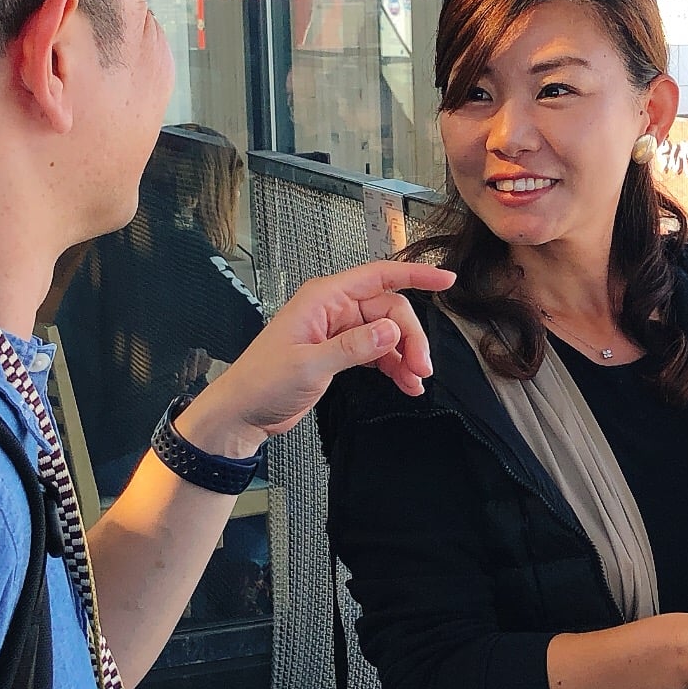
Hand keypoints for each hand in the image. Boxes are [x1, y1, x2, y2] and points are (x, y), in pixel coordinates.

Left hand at [178, 261, 454, 456]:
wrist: (242, 412)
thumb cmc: (262, 383)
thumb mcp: (309, 365)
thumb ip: (353, 347)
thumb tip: (391, 330)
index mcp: (323, 298)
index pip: (378, 276)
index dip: (415, 275)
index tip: (446, 280)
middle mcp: (333, 309)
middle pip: (389, 310)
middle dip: (410, 337)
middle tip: (422, 368)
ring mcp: (337, 330)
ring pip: (386, 333)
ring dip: (405, 355)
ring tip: (415, 381)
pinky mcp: (339, 352)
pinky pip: (376, 351)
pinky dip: (393, 366)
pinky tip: (405, 384)